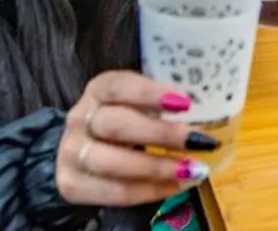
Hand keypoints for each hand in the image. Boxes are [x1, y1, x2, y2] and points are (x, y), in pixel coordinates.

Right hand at [57, 71, 210, 206]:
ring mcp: (72, 153)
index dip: (150, 94)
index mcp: (97, 90)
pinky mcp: (72, 184)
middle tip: (197, 140)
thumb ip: (159, 105)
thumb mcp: (134, 104)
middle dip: (161, 134)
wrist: (79, 150)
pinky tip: (178, 185)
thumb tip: (206, 112)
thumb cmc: (120, 121)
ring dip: (158, 168)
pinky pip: (115, 192)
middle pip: (116, 125)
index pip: (118, 86)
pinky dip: (151, 190)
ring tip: (193, 169)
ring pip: (112, 163)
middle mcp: (80, 119)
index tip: (184, 102)